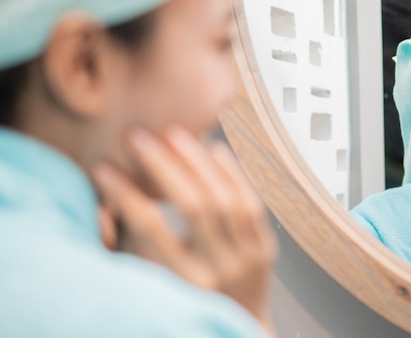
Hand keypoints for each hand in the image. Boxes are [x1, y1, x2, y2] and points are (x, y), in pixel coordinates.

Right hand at [92, 126, 277, 325]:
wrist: (237, 327)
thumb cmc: (183, 302)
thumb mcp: (152, 283)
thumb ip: (134, 247)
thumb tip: (107, 200)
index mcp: (183, 283)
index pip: (150, 228)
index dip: (124, 195)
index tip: (103, 167)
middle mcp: (218, 270)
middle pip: (193, 206)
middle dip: (163, 166)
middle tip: (138, 136)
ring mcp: (247, 259)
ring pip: (225, 199)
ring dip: (198, 161)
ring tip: (174, 133)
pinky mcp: (266, 250)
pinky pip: (252, 205)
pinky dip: (234, 175)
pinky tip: (216, 150)